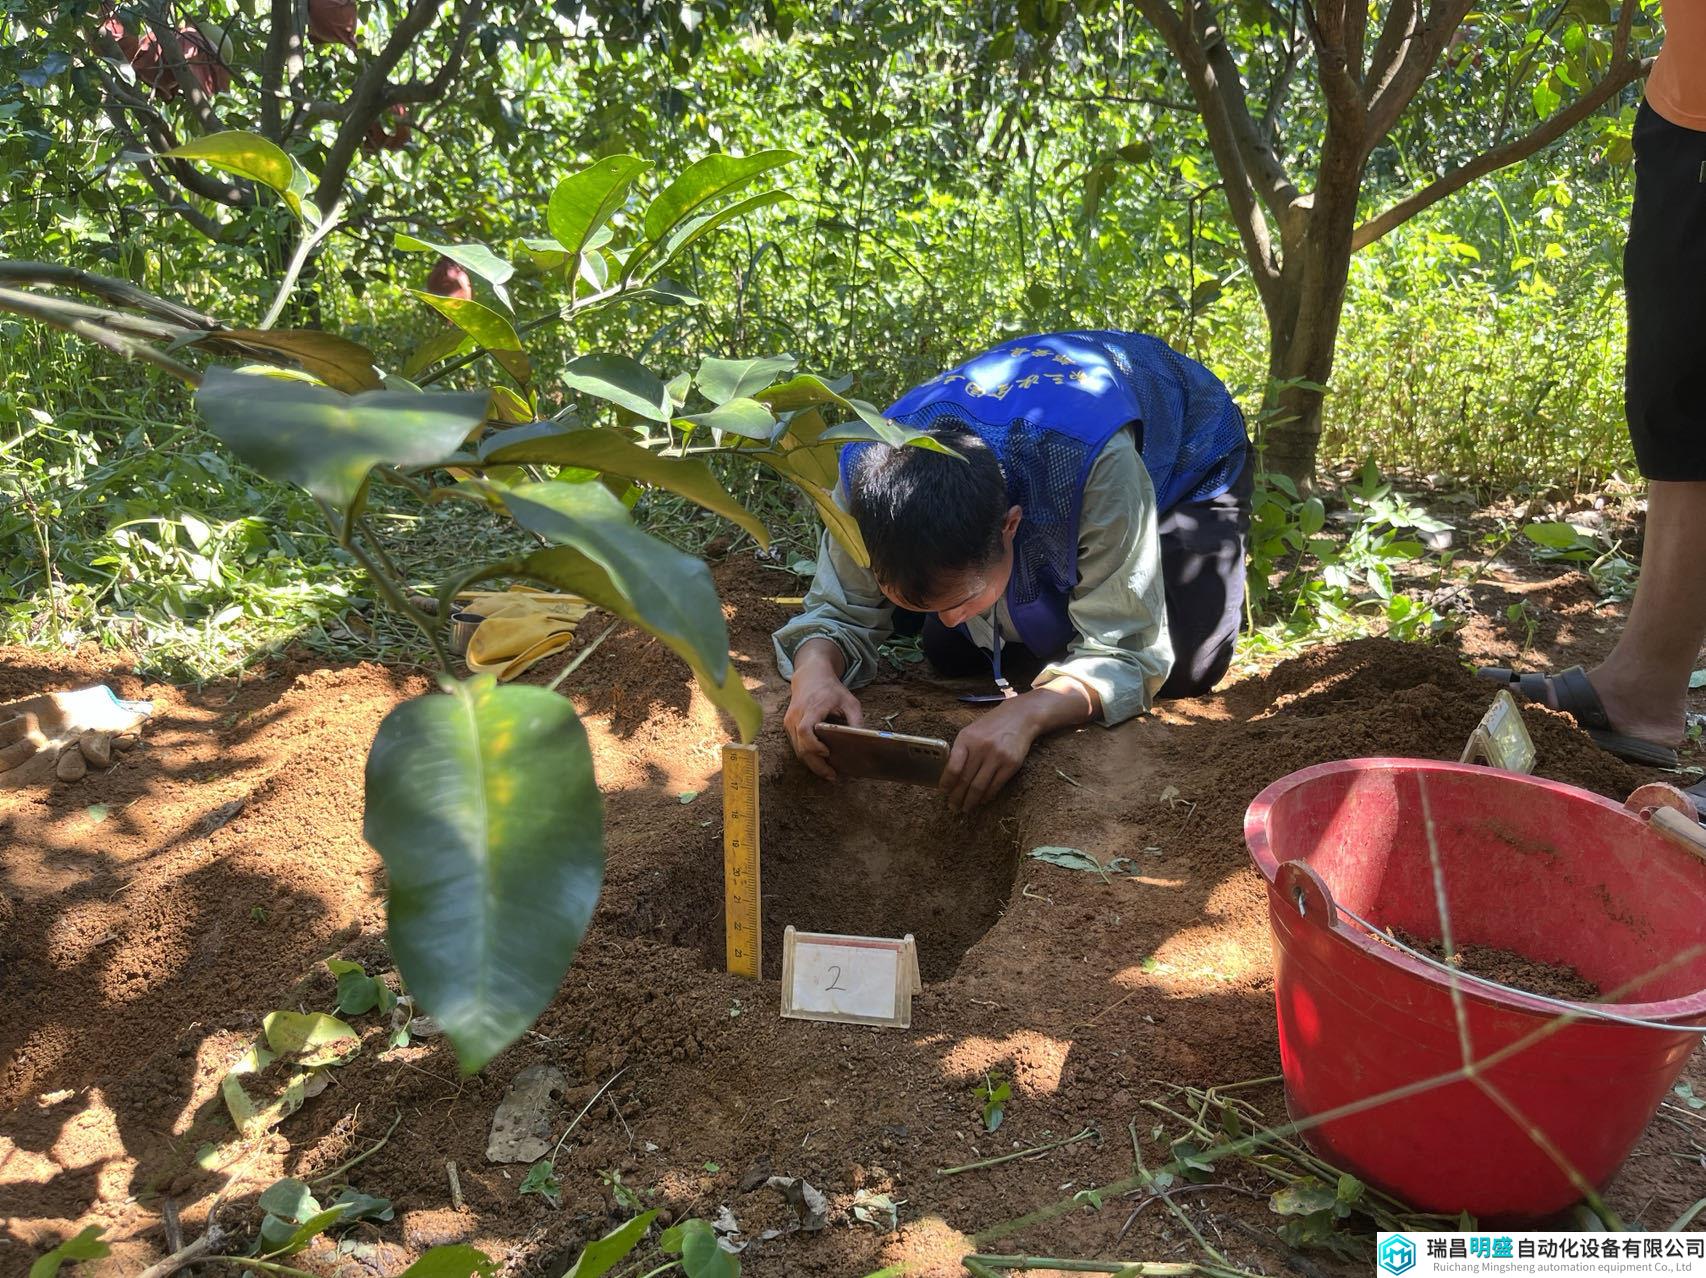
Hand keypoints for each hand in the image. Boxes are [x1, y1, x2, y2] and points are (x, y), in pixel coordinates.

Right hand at [783, 666, 863, 780]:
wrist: (810, 677)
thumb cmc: (831, 689)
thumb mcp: (850, 701)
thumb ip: (856, 720)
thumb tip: (863, 741)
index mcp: (812, 708)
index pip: (806, 731)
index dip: (814, 746)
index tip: (828, 753)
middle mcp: (797, 716)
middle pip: (800, 746)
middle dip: (816, 764)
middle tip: (832, 775)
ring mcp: (790, 721)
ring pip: (797, 749)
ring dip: (811, 763)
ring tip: (828, 772)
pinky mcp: (788, 726)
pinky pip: (795, 745)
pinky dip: (807, 755)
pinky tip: (819, 761)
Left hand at [942, 699, 1036, 811]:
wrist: (1020, 717)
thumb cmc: (991, 725)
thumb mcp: (971, 732)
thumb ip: (960, 751)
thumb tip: (950, 776)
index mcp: (966, 739)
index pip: (953, 767)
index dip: (947, 783)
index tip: (943, 792)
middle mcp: (981, 748)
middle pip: (965, 780)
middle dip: (957, 797)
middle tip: (953, 807)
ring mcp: (997, 757)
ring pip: (980, 786)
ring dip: (971, 801)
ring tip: (966, 808)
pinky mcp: (1011, 764)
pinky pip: (995, 786)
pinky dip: (987, 796)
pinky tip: (982, 800)